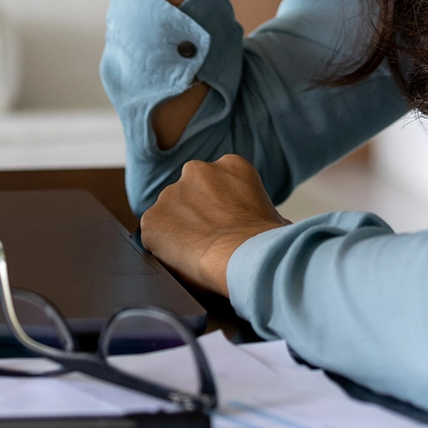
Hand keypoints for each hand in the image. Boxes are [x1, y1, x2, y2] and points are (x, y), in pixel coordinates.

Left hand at [139, 154, 287, 295]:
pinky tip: (184, 262)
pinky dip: (164, 250)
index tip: (226, 227)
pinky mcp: (153, 219)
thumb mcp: (275, 216)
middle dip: (195, 216)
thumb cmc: (268, 243)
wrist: (247, 257)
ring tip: (198, 257)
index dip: (220, 210)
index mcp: (231, 166)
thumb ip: (257, 212)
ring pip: (170, 215)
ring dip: (179, 232)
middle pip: (189, 195)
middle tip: (210, 243)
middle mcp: (196, 170)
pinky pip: (154, 236)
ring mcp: (171, 193)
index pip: (217, 185)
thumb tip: (264, 230)